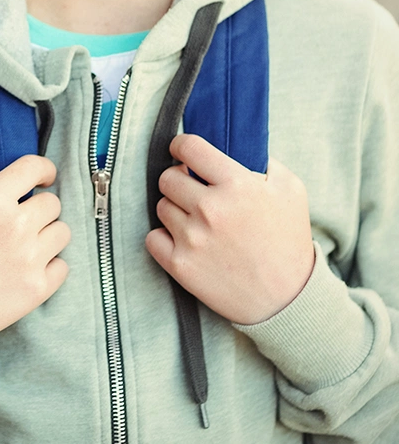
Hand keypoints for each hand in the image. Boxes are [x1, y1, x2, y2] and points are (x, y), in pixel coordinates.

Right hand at [0, 155, 71, 342]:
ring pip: (62, 232)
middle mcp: (16, 226)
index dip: (43, 169)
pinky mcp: (38, 287)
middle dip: (39, 208)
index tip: (43, 177)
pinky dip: (49, 265)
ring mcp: (30, 258)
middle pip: (52, 203)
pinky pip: (62, 265)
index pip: (33, 168)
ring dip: (47, 235)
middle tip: (23, 219)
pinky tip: (27, 268)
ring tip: (25, 245)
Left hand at [145, 134, 315, 324]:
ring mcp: (192, 238)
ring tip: (197, 221)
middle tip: (193, 192)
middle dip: (179, 181)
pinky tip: (184, 241)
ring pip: (161, 207)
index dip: (181, 146)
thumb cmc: (288, 240)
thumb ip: (264, 161)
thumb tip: (235, 144)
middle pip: (167, 178)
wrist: (286, 298)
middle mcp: (210, 209)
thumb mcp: (291, 190)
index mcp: (237, 185)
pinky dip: (164, 238)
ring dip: (175, 210)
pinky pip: (152, 238)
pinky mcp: (179, 265)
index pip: (188, 148)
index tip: (182, 151)